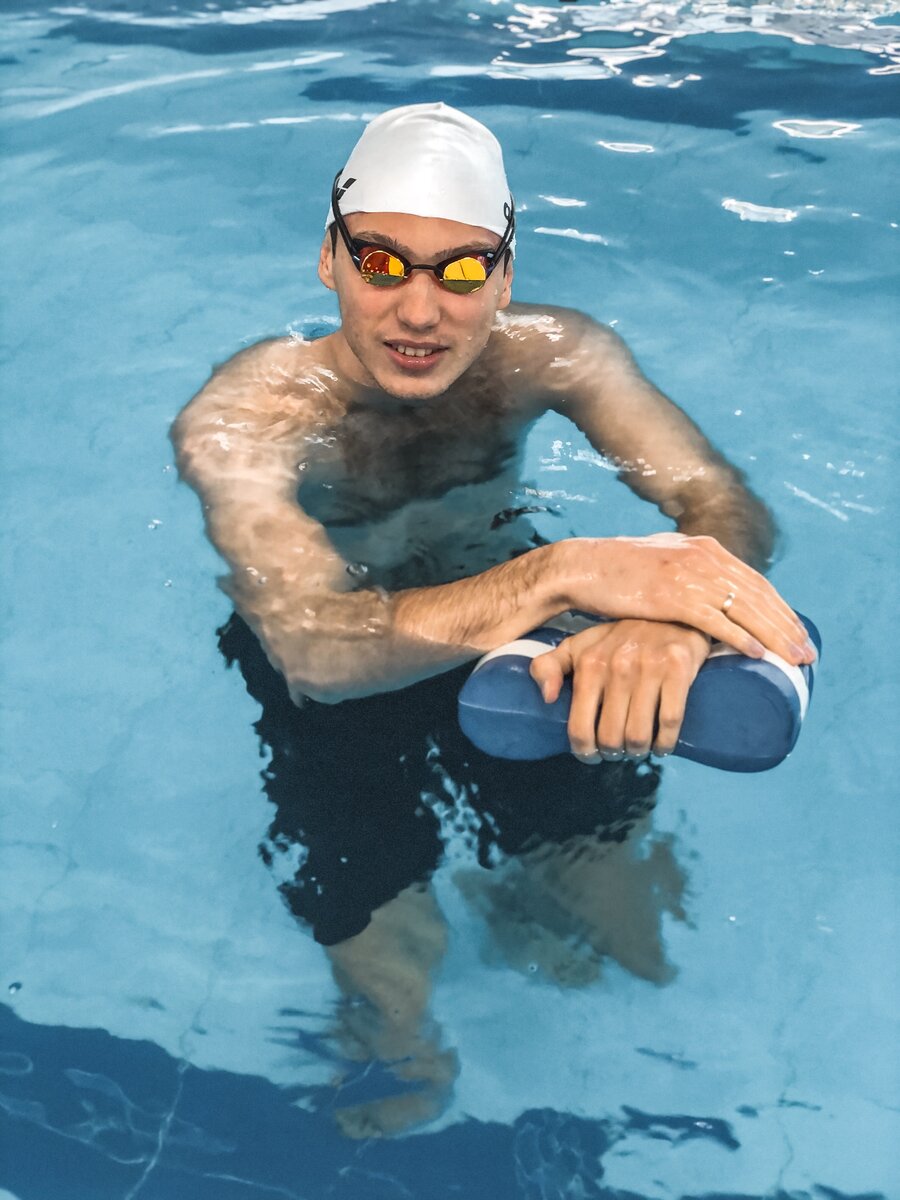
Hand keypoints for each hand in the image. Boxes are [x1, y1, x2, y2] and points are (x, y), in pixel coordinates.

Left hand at [529, 619, 711, 761]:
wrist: (670, 611)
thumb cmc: (620, 636)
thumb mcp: (579, 645)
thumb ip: (549, 666)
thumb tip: (546, 698)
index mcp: (589, 663)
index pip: (579, 726)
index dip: (585, 750)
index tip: (593, 755)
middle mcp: (617, 665)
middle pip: (611, 737)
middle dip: (614, 752)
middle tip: (619, 751)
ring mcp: (650, 667)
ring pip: (639, 735)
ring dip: (638, 751)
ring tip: (639, 748)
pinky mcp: (679, 668)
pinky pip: (670, 721)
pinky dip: (665, 742)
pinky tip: (662, 745)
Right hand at [558, 533, 814, 665]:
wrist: (584, 566)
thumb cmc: (618, 570)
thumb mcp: (663, 559)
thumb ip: (688, 569)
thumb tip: (706, 589)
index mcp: (704, 549)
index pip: (754, 582)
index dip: (780, 609)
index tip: (798, 632)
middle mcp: (704, 558)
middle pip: (758, 597)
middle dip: (787, 627)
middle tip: (808, 654)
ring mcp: (689, 577)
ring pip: (745, 610)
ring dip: (775, 637)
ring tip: (794, 659)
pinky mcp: (672, 597)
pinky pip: (715, 621)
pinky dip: (739, 638)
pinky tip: (757, 654)